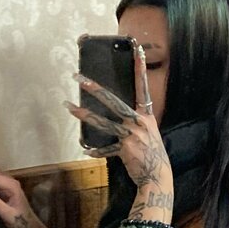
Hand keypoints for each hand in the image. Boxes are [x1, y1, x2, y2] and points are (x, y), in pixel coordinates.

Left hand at [63, 43, 170, 187]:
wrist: (158, 176)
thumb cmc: (154, 156)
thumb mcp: (150, 133)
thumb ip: (137, 123)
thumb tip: (123, 117)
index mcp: (146, 116)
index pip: (142, 87)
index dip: (140, 69)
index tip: (138, 50)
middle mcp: (138, 122)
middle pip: (113, 101)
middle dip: (95, 88)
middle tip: (78, 77)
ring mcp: (131, 135)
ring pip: (103, 122)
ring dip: (84, 115)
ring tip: (69, 107)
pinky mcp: (124, 149)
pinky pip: (106, 149)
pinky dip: (96, 151)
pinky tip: (86, 151)